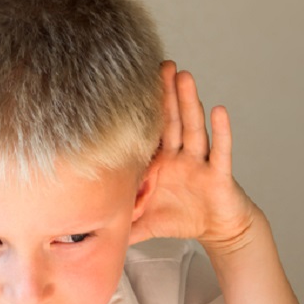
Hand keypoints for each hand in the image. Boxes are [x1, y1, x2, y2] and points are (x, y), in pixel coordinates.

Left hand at [129, 61, 256, 249]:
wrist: (219, 230)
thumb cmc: (183, 218)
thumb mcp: (144, 223)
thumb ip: (117, 226)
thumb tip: (82, 238)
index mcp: (159, 164)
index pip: (146, 134)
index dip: (137, 113)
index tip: (124, 84)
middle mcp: (179, 157)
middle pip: (170, 121)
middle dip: (164, 93)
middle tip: (157, 64)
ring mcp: (199, 162)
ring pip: (192, 127)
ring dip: (188, 102)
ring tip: (183, 76)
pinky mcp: (219, 174)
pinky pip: (220, 150)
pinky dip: (221, 131)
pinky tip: (218, 110)